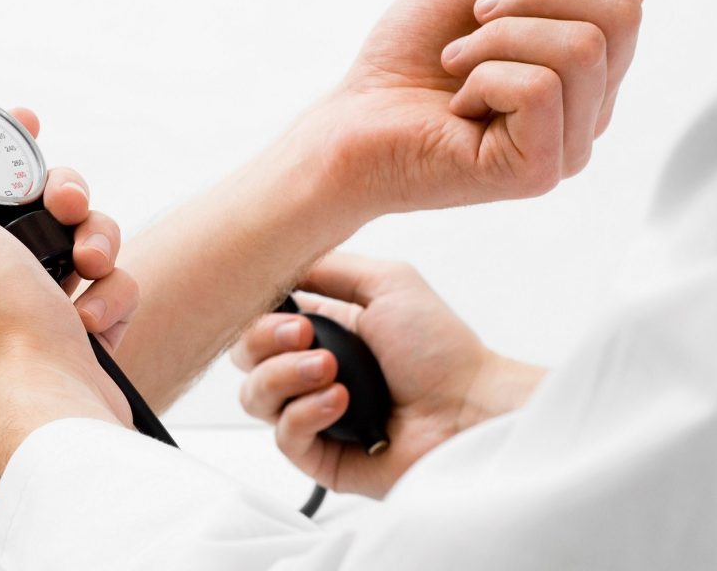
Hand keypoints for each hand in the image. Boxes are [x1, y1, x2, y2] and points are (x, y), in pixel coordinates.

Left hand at [0, 111, 134, 487]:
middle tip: (67, 204)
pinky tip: (93, 320)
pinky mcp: (73, 332)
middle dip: (63, 195)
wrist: (50, 412)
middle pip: (32, 203)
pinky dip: (109, 296)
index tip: (27, 125)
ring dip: (96, 243)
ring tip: (91, 268)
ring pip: (78, 240)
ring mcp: (29, 306)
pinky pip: (105, 286)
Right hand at [231, 253, 544, 497]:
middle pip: (245, 359)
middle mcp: (310, 372)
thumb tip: (279, 259)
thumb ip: (327, 264)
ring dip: (286, 376)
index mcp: (322, 331)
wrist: (471, 408)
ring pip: (255, 398)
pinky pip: (283, 437)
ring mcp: (312, 414)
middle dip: (266, 342)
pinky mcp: (321, 456)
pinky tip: (340, 402)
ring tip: (332, 371)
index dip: (259, 314)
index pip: (258, 321)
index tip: (286, 308)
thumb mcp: (387, 280)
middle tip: (307, 336)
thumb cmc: (441, 349)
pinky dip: (306, 414)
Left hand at [270, 0, 644, 218]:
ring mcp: (572, 145)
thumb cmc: (411, 55)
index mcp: (591, 63)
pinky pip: (542, 89)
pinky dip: (485, 78)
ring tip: (456, 62)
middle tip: (474, 22)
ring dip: (499, 38)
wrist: (352, 121)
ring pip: (584, 48)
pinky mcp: (539, 172)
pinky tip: (458, 105)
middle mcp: (595, 107)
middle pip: (624, 13)